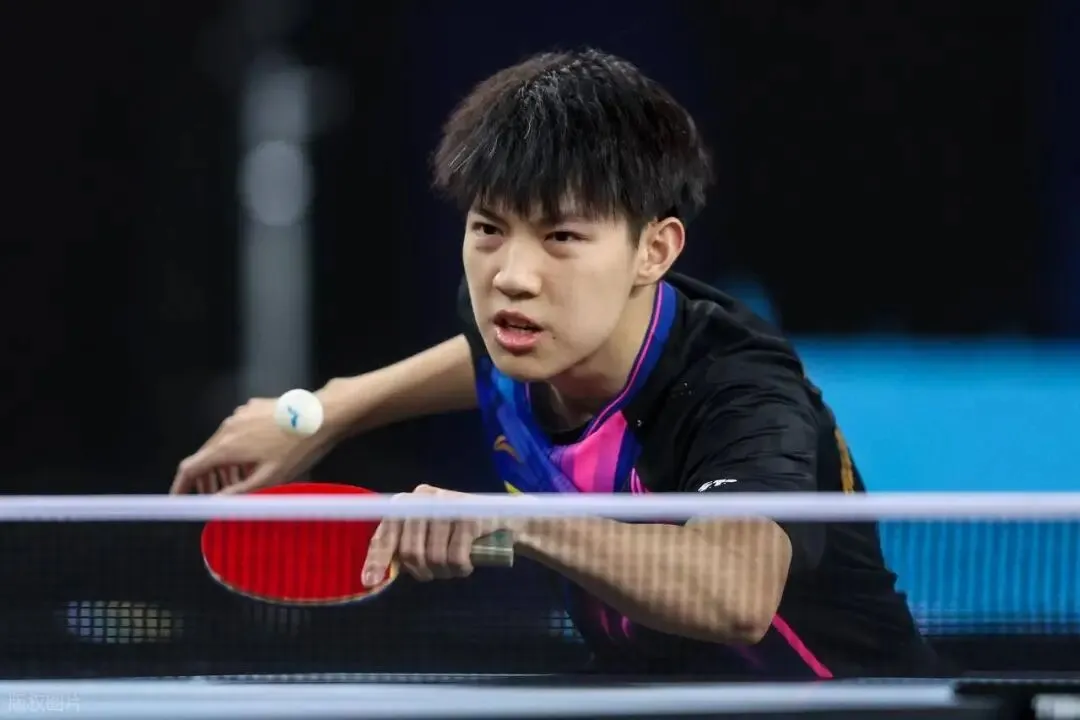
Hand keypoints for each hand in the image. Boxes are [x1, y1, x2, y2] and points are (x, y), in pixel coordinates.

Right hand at [171, 397, 334, 494]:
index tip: (178, 498)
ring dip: (225, 465)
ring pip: (223, 443)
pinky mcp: (254, 408)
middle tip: (214, 496)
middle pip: (206, 455)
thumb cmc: (299, 449)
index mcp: (227, 446)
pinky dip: (239, 449)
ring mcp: (241, 414)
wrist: (323, 415)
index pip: (190, 467)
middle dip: (207, 478)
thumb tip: (216, 504)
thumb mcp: (269, 479)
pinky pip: (238, 431)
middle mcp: (228, 427)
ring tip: (239, 483)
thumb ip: (238, 493)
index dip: (181, 485)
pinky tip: (255, 460)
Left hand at [361, 485, 515, 585]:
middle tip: (433, 574)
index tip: (370, 582)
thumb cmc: (463, 532)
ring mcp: (448, 506)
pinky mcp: (469, 517)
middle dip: (420, 571)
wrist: (509, 521)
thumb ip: (407, 545)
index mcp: (410, 501)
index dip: (377, 559)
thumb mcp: (431, 534)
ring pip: (432, 557)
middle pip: (409, 550)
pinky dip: (460, 569)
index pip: (386, 531)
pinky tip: (466, 566)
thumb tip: (375, 575)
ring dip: (444, 572)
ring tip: (454, 568)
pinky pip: (455, 557)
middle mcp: (425, 498)